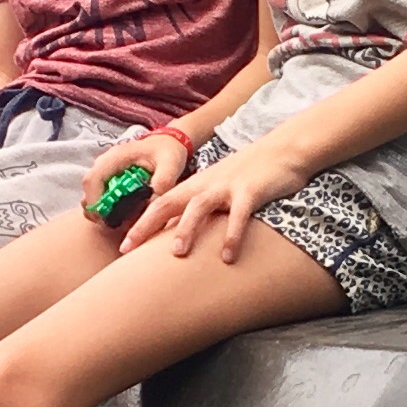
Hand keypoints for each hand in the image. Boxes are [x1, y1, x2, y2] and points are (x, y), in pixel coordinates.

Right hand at [78, 126, 191, 223]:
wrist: (167, 144)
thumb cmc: (167, 152)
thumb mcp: (170, 167)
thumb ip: (162, 185)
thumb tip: (150, 208)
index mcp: (116, 157)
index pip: (93, 179)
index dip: (94, 201)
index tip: (105, 219)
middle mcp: (105, 162)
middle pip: (88, 190)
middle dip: (97, 210)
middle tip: (112, 225)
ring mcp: (104, 170)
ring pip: (91, 194)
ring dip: (100, 210)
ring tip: (117, 223)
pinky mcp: (108, 178)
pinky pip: (99, 195)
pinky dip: (105, 208)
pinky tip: (120, 216)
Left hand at [123, 136, 301, 261]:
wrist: (284, 149)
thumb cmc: (250, 174)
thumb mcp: (221, 188)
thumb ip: (203, 208)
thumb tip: (184, 238)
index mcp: (196, 186)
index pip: (160, 204)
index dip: (139, 224)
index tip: (122, 246)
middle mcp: (206, 185)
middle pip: (168, 203)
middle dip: (146, 225)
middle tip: (127, 249)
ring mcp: (227, 186)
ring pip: (199, 207)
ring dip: (187, 228)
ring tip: (177, 253)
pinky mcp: (251, 191)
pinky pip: (239, 215)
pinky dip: (232, 235)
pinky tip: (227, 256)